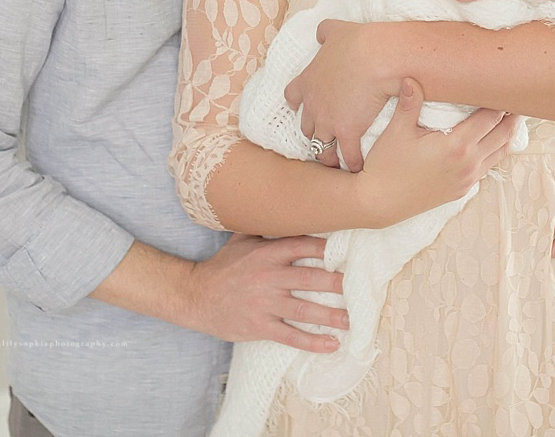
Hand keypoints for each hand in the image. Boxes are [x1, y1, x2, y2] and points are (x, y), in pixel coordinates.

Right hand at [179, 234, 346, 352]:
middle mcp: (269, 276)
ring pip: (305, 310)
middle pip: (311, 278)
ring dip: (332, 316)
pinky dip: (313, 342)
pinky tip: (332, 344)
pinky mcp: (260, 326)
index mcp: (266, 253)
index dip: (327, 249)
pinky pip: (291, 335)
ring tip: (352, 320)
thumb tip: (288, 210)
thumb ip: (266, 228)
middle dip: (337, 283)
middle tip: (359, 287)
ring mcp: (265, 303)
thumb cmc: (222, 267)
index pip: (303, 246)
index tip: (348, 252)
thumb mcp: (241, 240)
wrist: (195, 296)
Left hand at [285, 21, 397, 171]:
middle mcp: (313, 104)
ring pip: (321, 146)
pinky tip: (358, 168)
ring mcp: (328, 121)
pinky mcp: (346, 133)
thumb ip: (325, 32)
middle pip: (306, 126)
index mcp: (308, 81)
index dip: (296, 103)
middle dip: (313, 133)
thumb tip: (321, 33)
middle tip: (321, 138)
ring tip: (334, 164)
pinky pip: (347, 155)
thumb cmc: (357, 43)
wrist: (375, 58)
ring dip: (327, 155)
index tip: (298, 108)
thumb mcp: (336, 31)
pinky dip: (352, 163)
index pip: (292, 96)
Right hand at [351, 79, 517, 227]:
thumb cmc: (386, 164)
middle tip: (516, 98)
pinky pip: (487, 167)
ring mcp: (468, 179)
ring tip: (510, 117)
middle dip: (511, 116)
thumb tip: (411, 78)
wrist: (380, 202)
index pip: (490, 118)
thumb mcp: (396, 131)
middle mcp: (468, 164)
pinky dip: (495, 151)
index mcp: (456, 146)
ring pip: (500, 153)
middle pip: (503, 134)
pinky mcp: (463, 189)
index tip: (503, 87)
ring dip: (507, 134)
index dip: (500, 101)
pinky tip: (490, 141)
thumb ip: (409, 103)